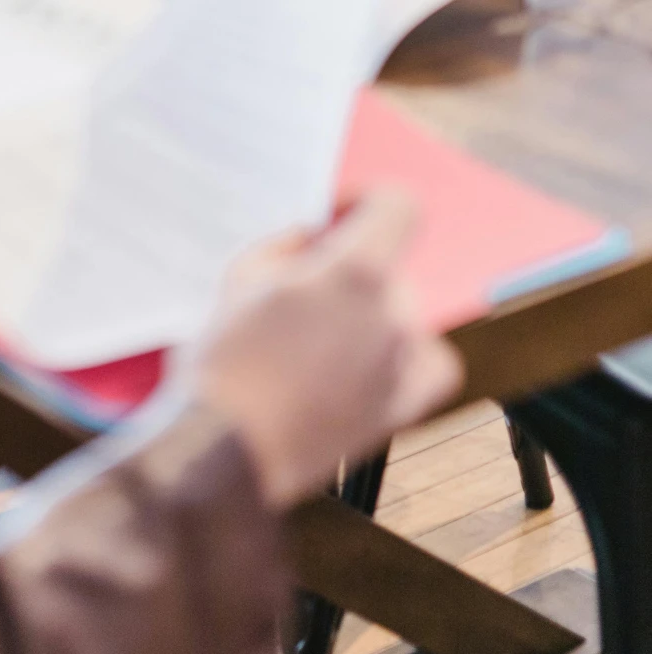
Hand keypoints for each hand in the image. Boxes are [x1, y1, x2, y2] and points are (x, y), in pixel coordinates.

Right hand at [190, 192, 460, 510]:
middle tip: (306, 288)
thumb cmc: (225, 362)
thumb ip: (289, 245)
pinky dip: (409, 355)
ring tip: (320, 337)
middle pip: (390, 267)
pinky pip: (430, 363)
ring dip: (370, 312)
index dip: (369, 202)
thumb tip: (315, 237)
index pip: (399, 206)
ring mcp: (404, 364)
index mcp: (356, 272)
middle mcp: (394, 314)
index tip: (340, 217)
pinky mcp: (402, 406)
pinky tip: (371, 360)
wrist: (224, 450)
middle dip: (352, 268)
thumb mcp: (241, 277)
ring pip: (402, 312)